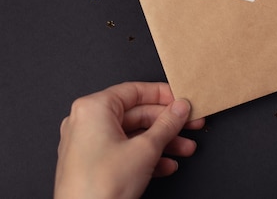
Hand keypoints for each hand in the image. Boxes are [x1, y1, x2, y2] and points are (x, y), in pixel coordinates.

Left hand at [54, 82, 204, 198]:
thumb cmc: (100, 186)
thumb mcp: (145, 150)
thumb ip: (167, 124)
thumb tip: (179, 109)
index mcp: (94, 108)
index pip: (134, 91)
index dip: (163, 95)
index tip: (181, 100)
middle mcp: (86, 122)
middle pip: (135, 114)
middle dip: (167, 123)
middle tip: (190, 124)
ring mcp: (87, 144)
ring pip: (132, 135)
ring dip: (161, 142)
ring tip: (185, 148)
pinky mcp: (91, 164)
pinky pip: (122, 152)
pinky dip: (145, 156)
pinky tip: (166, 165)